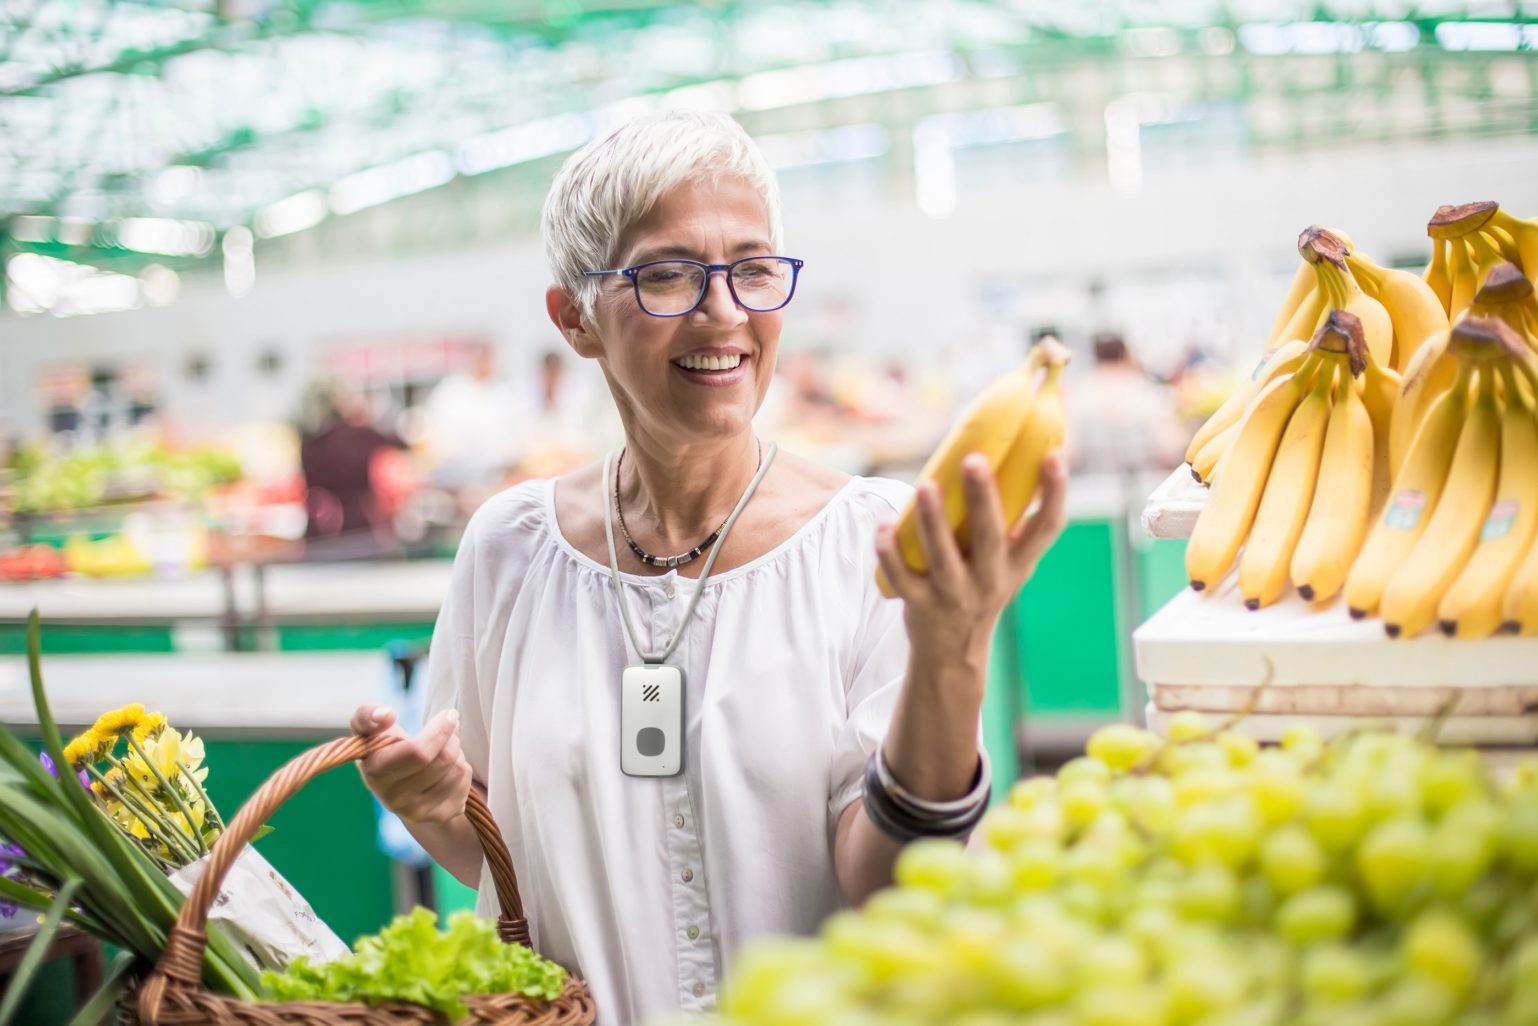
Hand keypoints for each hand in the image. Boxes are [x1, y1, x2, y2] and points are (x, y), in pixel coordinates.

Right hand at [350, 704, 471, 824]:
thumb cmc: (384, 749)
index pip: (418, 751)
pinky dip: (463, 770)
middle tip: (447, 729)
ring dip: (457, 752)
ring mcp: (417, 812)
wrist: (396, 786)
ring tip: (441, 751)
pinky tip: (447, 769)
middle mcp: (393, 799)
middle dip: (451, 737)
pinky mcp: (439, 817)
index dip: (440, 729)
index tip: (449, 714)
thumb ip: (368, 715)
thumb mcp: (369, 729)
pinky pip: (465, 784)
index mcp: (375, 773)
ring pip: (458, 769)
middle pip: (444, 758)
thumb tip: (386, 714)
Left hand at [876, 450, 1067, 663]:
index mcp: (1018, 563)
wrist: (954, 650)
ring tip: (926, 485)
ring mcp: (954, 596)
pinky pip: (902, 578)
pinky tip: (884, 527)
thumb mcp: (1008, 561)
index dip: (1055, 491)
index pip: (1048, 527)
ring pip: (944, 558)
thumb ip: (1013, 519)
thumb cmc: (982, 585)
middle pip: (991, 538)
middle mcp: (991, 580)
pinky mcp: (920, 606)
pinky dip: (889, 554)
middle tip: (974, 460)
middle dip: (984, 499)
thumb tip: (1022, 451)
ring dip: (934, 522)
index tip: (1054, 452)